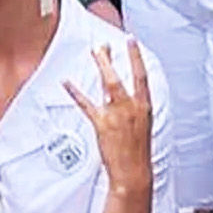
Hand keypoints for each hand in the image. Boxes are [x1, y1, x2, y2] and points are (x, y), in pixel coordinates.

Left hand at [62, 44, 152, 192]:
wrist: (134, 172)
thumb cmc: (137, 150)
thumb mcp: (142, 124)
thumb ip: (131, 105)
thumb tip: (118, 90)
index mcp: (144, 107)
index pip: (141, 75)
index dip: (136, 56)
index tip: (131, 40)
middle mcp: (131, 108)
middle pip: (119, 76)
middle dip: (110, 58)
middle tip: (102, 45)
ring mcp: (116, 115)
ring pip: (107, 84)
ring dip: (100, 66)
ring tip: (94, 53)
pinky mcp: (102, 124)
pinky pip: (86, 104)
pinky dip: (76, 92)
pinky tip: (68, 83)